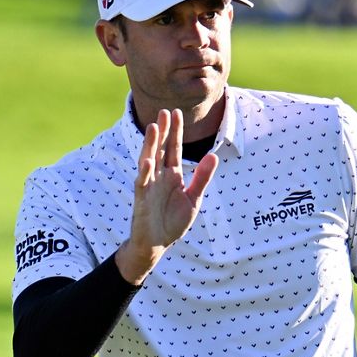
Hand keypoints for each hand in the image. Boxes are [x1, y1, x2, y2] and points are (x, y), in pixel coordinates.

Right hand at [116, 108, 217, 283]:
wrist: (157, 244)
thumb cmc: (173, 221)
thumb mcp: (194, 199)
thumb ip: (202, 178)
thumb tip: (214, 156)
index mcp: (173, 175)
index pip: (173, 149)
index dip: (175, 132)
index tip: (177, 113)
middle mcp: (159, 176)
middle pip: (161, 149)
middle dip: (163, 131)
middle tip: (165, 111)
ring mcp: (149, 186)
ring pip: (149, 160)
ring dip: (150, 145)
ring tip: (153, 127)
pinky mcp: (142, 199)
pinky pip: (143, 183)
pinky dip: (145, 172)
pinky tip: (148, 160)